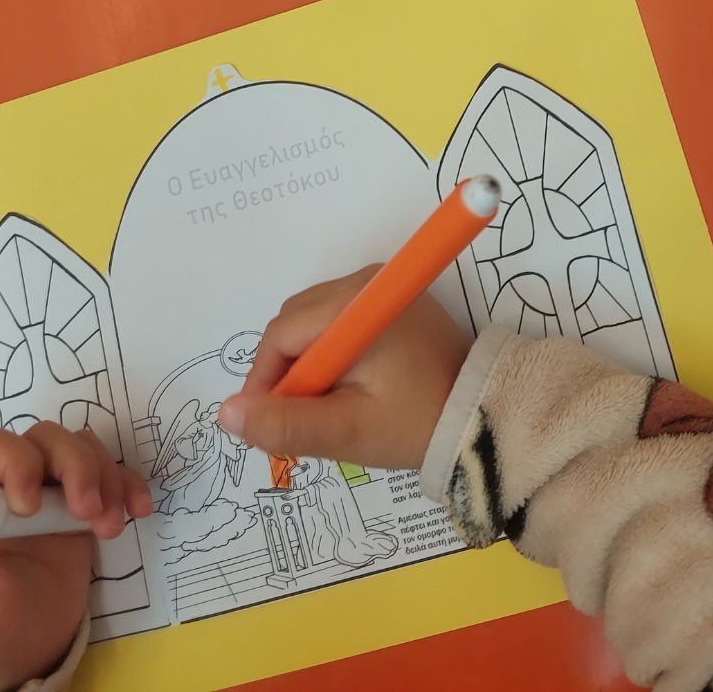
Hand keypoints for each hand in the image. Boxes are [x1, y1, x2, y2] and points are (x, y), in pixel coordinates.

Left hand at [0, 425, 151, 691]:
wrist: (24, 657)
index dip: (19, 463)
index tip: (31, 508)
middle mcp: (16, 486)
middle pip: (49, 439)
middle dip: (77, 466)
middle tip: (89, 512)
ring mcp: (55, 495)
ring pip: (83, 449)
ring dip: (106, 477)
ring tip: (110, 526)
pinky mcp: (87, 510)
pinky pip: (114, 477)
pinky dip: (130, 487)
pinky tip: (138, 511)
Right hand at [218, 268, 471, 470]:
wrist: (484, 413)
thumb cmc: (417, 421)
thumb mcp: (349, 431)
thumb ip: (288, 424)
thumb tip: (228, 413)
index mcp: (355, 302)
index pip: (281, 335)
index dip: (266, 382)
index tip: (270, 427)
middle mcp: (365, 280)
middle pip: (293, 325)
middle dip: (288, 376)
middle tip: (308, 424)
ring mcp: (378, 287)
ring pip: (311, 325)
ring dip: (309, 368)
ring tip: (332, 411)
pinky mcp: (388, 300)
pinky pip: (335, 324)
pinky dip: (330, 357)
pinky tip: (349, 391)